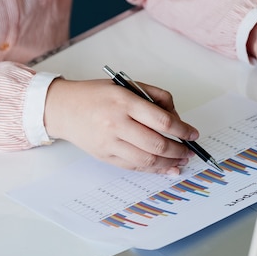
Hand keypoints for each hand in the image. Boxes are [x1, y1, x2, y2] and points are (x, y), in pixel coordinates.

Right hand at [43, 78, 197, 174]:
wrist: (63, 108)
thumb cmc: (97, 95)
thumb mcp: (127, 85)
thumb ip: (155, 97)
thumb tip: (177, 119)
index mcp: (124, 101)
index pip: (162, 121)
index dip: (183, 130)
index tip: (193, 133)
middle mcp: (116, 123)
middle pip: (157, 144)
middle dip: (179, 150)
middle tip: (189, 151)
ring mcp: (109, 143)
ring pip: (147, 160)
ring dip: (169, 164)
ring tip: (181, 161)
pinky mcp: (105, 156)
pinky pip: (134, 167)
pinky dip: (153, 170)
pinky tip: (166, 168)